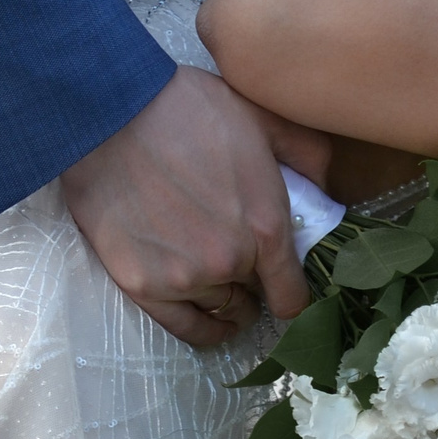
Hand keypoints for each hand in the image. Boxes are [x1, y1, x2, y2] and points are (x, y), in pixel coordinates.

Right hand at [62, 66, 331, 347]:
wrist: (111, 116)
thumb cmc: (187, 110)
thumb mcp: (264, 117)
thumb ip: (307, 154)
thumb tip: (326, 187)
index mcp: (266, 226)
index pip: (293, 294)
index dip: (293, 291)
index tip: (287, 282)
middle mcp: (230, 262)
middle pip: (256, 297)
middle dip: (256, 280)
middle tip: (244, 256)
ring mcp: (184, 278)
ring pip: (221, 309)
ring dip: (227, 297)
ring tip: (220, 275)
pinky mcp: (142, 285)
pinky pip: (185, 328)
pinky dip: (204, 328)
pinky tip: (212, 319)